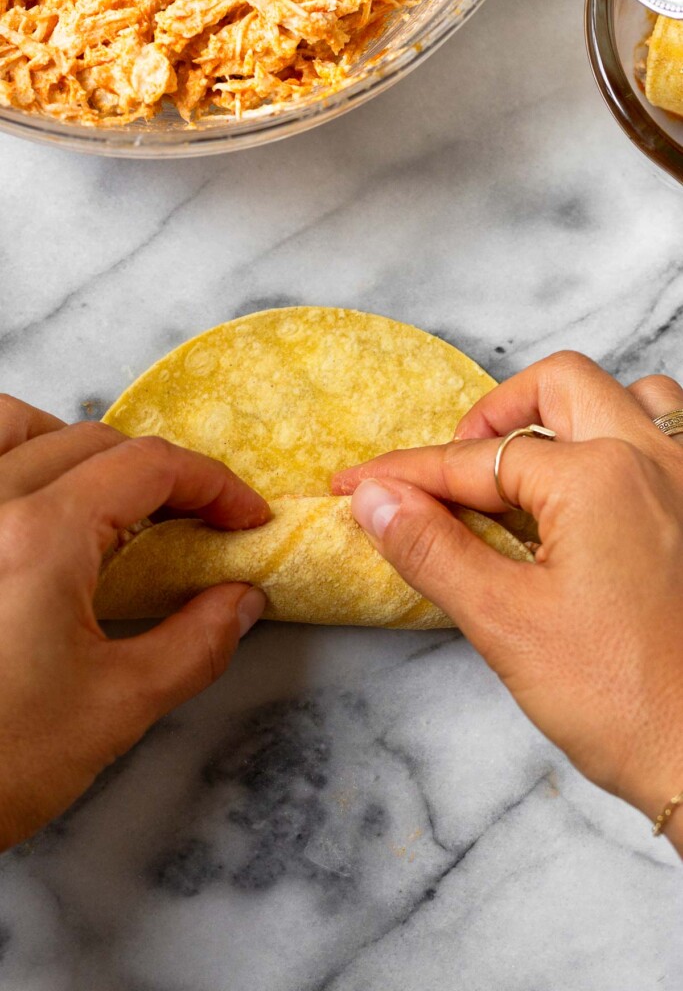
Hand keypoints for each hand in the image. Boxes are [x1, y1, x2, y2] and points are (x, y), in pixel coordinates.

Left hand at [0, 395, 268, 850]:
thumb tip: (242, 602)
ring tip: (109, 496)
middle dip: (162, 473)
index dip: (214, 485)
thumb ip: (196, 644)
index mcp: (39, 539)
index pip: (148, 467)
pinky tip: (34, 501)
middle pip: (92, 442)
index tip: (245, 518)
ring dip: (75, 446)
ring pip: (13, 426)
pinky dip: (14, 456)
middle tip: (197, 522)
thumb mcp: (115, 708)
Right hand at [334, 352, 682, 853]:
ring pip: (629, 397)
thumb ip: (432, 549)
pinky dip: (621, 440)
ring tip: (526, 467)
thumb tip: (375, 499)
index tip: (359, 486)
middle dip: (489, 416)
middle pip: (558, 386)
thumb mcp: (504, 622)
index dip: (406, 474)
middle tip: (449, 471)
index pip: (476, 460)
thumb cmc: (620, 700)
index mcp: (600, 477)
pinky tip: (590, 492)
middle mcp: (657, 458)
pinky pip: (667, 437)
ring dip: (568, 416)